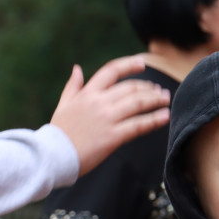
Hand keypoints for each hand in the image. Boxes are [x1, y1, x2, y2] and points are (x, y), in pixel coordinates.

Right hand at [51, 55, 170, 175]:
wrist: (52, 156)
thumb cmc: (58, 133)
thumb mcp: (63, 105)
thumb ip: (73, 86)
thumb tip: (77, 68)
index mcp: (87, 93)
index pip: (111, 71)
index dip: (129, 65)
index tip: (142, 63)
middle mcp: (99, 102)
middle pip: (131, 88)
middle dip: (149, 88)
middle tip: (160, 91)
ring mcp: (107, 118)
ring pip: (138, 103)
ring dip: (155, 100)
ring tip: (166, 100)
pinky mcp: (113, 136)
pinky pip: (138, 125)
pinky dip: (154, 119)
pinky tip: (165, 116)